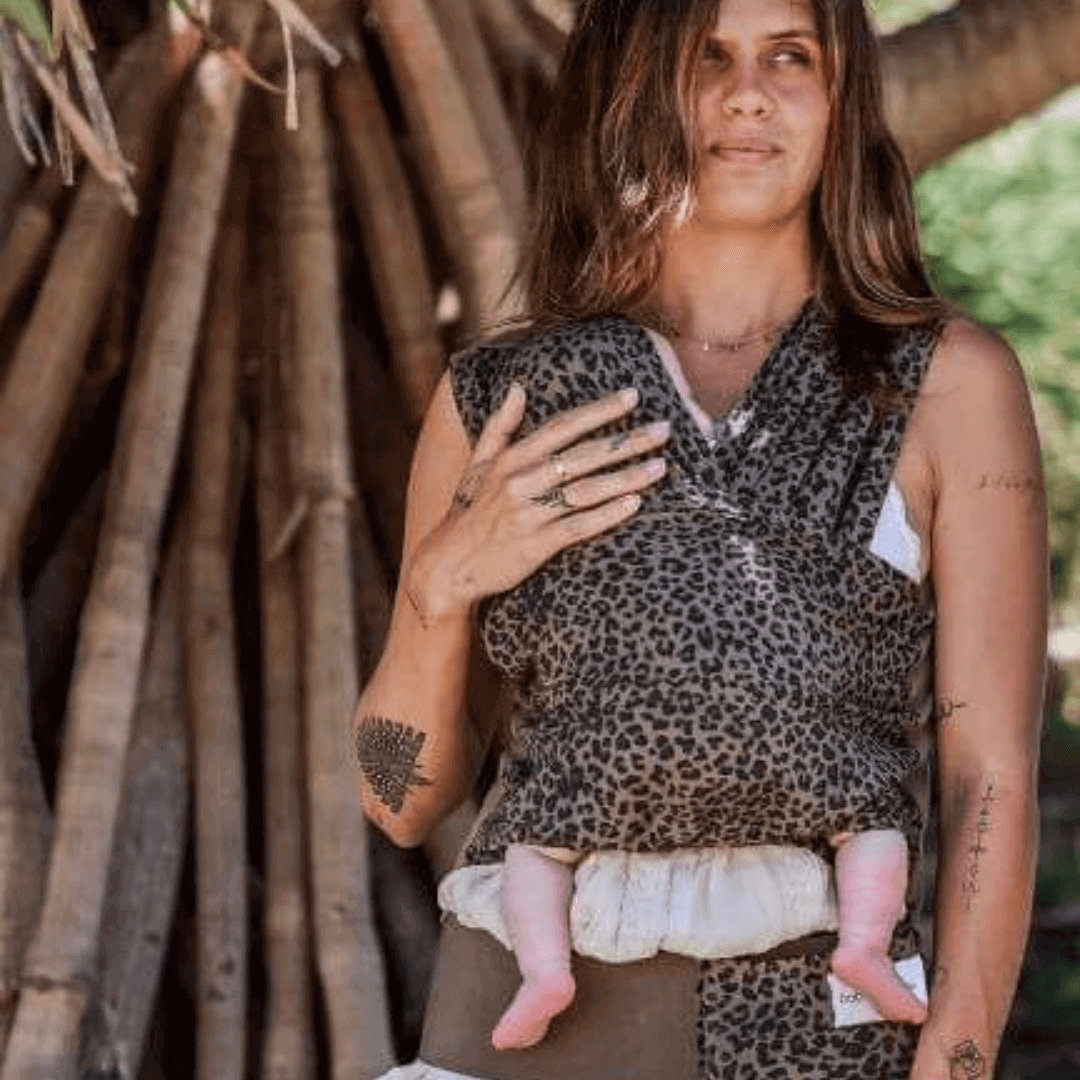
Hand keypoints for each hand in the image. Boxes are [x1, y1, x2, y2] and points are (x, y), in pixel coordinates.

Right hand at [406, 382, 669, 619]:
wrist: (446, 566)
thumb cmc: (468, 513)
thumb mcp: (478, 465)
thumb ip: (500, 426)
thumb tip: (519, 387)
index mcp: (511, 458)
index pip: (562, 426)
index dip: (599, 410)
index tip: (633, 397)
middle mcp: (520, 481)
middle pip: (583, 455)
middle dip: (626, 441)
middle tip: (664, 430)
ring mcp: (527, 513)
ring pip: (585, 490)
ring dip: (626, 477)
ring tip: (660, 467)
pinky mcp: (534, 544)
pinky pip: (578, 526)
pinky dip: (607, 514)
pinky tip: (635, 505)